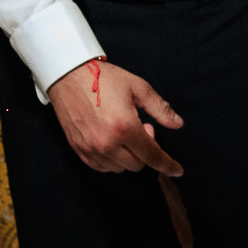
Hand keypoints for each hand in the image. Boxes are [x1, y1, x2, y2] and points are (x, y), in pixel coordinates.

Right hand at [47, 58, 183, 176]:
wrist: (69, 76)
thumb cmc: (105, 79)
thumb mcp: (138, 88)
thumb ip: (160, 109)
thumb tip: (178, 124)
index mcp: (125, 127)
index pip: (152, 155)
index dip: (167, 164)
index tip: (178, 171)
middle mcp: (107, 143)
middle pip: (137, 164)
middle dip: (146, 150)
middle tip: (142, 127)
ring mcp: (91, 149)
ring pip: (120, 168)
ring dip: (129, 155)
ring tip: (124, 132)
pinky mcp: (79, 150)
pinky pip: (102, 167)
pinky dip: (113, 160)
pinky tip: (113, 141)